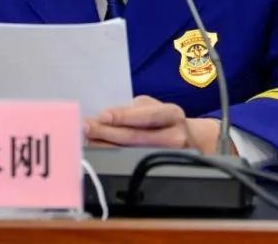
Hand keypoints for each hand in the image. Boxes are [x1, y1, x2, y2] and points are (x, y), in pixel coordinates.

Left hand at [84, 95, 223, 154]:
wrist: (192, 141)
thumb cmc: (165, 120)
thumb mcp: (155, 107)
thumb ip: (133, 110)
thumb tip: (104, 117)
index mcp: (172, 115)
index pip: (145, 116)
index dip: (123, 116)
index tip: (101, 116)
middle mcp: (173, 137)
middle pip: (135, 137)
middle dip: (106, 132)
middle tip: (85, 127)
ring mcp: (167, 157)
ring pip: (130, 153)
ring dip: (104, 145)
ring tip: (86, 139)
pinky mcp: (159, 170)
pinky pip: (131, 163)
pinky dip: (111, 156)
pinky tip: (97, 151)